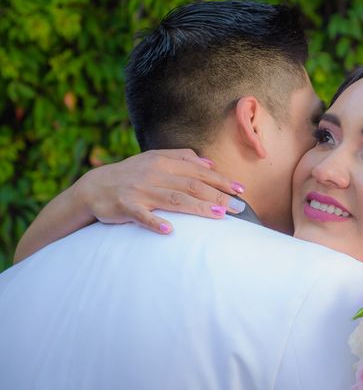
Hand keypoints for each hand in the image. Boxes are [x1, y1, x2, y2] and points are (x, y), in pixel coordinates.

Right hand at [75, 149, 245, 233]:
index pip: (199, 172)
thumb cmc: (131, 174)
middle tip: (238, 208)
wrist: (94, 187)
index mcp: (163, 162)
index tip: (240, 190)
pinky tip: (170, 230)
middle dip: (217, 196)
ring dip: (197, 207)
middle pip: (192, 185)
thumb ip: (182, 158)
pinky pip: (143, 215)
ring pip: (174, 199)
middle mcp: (154, 174)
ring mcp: (140, 191)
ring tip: (218, 215)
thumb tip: (210, 163)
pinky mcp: (126, 207)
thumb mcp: (155, 159)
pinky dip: (156, 222)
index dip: (221, 180)